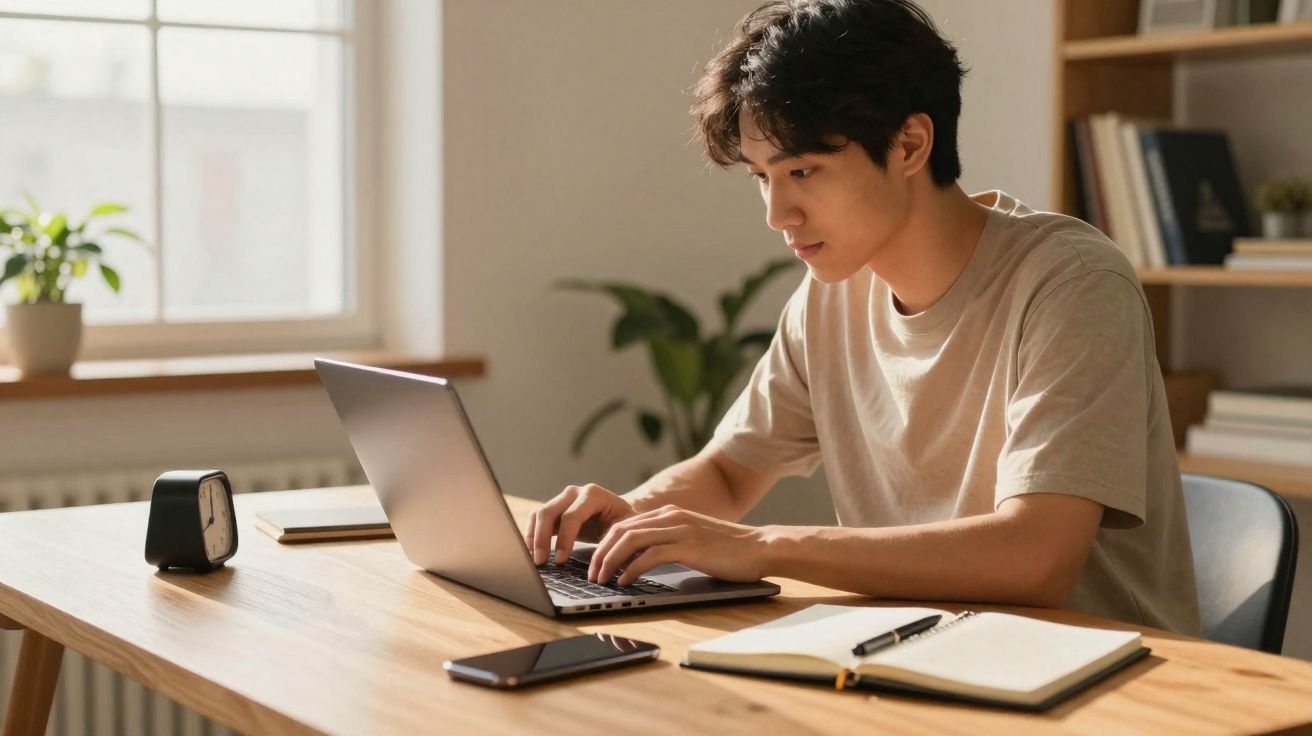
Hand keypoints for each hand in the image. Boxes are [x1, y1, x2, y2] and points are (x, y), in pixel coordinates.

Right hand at [525, 484, 637, 565]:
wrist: (620, 514)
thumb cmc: (625, 524)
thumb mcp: (626, 531)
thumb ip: (616, 545)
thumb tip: (605, 567)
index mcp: (593, 494)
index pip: (572, 516)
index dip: (564, 539)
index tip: (561, 561)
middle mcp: (574, 493)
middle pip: (549, 512)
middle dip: (542, 538)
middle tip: (541, 562)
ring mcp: (562, 499)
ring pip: (539, 514)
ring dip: (533, 537)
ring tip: (535, 560)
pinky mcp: (554, 509)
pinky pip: (536, 519)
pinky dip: (531, 535)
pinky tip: (532, 552)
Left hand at [588, 505, 769, 586]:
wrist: (761, 547)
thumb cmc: (730, 550)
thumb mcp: (693, 539)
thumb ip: (670, 542)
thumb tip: (642, 560)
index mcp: (670, 514)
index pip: (624, 524)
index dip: (605, 543)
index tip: (595, 562)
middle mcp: (671, 517)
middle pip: (621, 530)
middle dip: (601, 552)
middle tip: (592, 574)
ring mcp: (679, 530)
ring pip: (630, 540)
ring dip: (610, 561)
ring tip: (602, 579)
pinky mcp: (688, 546)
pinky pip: (650, 556)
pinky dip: (632, 569)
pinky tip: (625, 582)